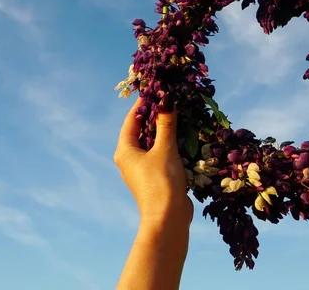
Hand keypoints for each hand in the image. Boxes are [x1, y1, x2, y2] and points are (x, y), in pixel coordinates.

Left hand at [114, 97, 192, 226]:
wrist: (167, 218)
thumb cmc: (162, 182)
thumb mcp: (165, 149)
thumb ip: (166, 124)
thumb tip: (166, 99)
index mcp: (125, 150)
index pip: (131, 119)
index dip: (143, 103)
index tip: (156, 88)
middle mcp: (130, 158)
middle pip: (141, 129)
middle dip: (156, 115)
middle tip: (171, 99)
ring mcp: (142, 168)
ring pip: (152, 141)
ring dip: (165, 129)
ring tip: (180, 113)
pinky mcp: (155, 175)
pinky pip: (160, 152)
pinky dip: (169, 143)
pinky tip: (183, 135)